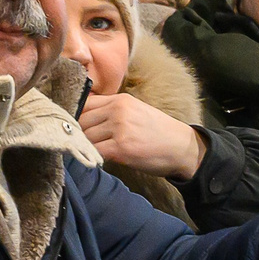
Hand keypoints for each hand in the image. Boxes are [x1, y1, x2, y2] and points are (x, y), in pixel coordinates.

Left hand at [80, 90, 204, 178]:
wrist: (181, 147)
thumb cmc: (158, 133)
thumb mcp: (136, 111)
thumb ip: (113, 112)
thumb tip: (86, 120)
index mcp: (121, 100)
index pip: (85, 104)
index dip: (77, 117)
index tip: (76, 128)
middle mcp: (118, 110)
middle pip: (82, 121)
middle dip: (80, 134)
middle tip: (85, 144)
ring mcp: (119, 128)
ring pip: (86, 137)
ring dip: (87, 147)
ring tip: (95, 152)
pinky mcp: (121, 148)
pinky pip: (94, 151)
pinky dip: (92, 157)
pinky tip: (99, 160)